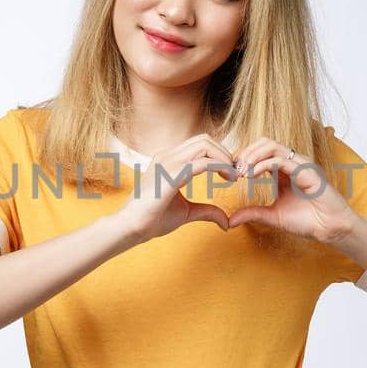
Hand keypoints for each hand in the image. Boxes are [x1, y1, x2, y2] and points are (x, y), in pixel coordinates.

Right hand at [112, 133, 237, 244]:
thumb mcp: (186, 212)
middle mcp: (168, 156)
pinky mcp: (172, 173)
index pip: (199, 144)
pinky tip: (228, 179)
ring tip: (233, 176)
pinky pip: (202, 162)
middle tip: (236, 173)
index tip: (231, 173)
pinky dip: (221, 167)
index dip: (219, 155)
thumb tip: (226, 221)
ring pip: (205, 145)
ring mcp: (168, 162)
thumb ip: (206, 211)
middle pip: (205, 139)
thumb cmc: (152, 219)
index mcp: (169, 160)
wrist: (131, 228)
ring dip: (224, 158)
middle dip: (225, 153)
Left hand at [227, 137, 357, 243]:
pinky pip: (282, 160)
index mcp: (284, 170)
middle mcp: (292, 163)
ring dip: (252, 155)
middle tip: (234, 169)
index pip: (260, 152)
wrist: (330, 229)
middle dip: (245, 153)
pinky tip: (253, 175)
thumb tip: (230, 220)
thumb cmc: (307, 221)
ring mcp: (300, 165)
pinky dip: (263, 165)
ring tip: (242, 171)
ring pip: (271, 145)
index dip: (243, 158)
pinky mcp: (307, 171)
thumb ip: (252, 214)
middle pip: (264, 143)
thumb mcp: (272, 216)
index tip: (230, 172)